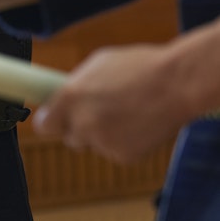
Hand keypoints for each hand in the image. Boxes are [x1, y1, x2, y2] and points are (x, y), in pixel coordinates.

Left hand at [33, 43, 188, 162]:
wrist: (176, 84)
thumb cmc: (138, 66)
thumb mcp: (97, 65)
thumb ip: (76, 85)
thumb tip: (64, 94)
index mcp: (70, 98)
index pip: (44, 125)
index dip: (50, 121)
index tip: (54, 118)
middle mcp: (82, 123)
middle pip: (69, 137)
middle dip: (79, 128)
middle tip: (97, 113)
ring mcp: (102, 142)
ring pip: (94, 144)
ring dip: (103, 134)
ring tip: (126, 113)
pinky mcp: (124, 156)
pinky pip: (116, 151)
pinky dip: (124, 142)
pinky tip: (139, 124)